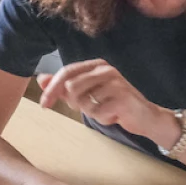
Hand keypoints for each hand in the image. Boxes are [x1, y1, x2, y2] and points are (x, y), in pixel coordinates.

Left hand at [37, 60, 173, 144]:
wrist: (145, 117)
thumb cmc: (113, 104)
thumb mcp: (86, 94)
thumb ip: (63, 87)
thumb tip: (40, 79)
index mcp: (96, 65)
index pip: (66, 72)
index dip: (51, 89)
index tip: (43, 104)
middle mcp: (106, 70)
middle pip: (70, 86)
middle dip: (71, 102)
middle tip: (87, 108)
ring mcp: (115, 83)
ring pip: (82, 101)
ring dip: (89, 111)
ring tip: (102, 110)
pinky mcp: (122, 98)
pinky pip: (97, 113)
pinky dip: (102, 119)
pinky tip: (114, 115)